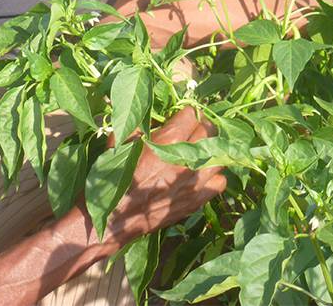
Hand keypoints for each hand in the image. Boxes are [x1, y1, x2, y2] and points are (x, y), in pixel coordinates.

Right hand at [103, 107, 225, 250]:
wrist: (114, 219)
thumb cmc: (113, 178)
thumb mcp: (121, 143)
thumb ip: (141, 126)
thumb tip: (154, 117)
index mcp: (167, 142)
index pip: (192, 115)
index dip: (186, 113)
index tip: (181, 116)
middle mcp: (186, 160)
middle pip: (209, 132)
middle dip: (201, 126)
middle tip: (192, 129)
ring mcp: (194, 182)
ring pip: (219, 156)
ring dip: (210, 150)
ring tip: (199, 151)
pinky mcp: (197, 200)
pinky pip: (220, 182)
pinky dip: (213, 176)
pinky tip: (200, 174)